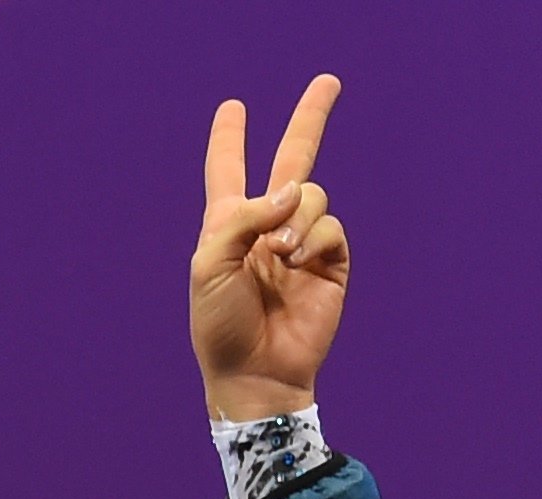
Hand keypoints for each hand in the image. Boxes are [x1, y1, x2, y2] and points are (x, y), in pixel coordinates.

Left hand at [191, 73, 345, 421]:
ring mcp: (302, 242)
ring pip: (312, 194)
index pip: (228, 170)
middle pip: (293, 158)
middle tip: (328, 82)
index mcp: (228, 225)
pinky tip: (296, 259)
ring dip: (296, 214)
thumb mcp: (210, 264)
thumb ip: (243, 216)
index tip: (232, 108)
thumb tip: (293, 190)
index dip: (229, 139)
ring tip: (279, 251)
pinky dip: (314, 235)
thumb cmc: (220, 326)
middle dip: (311, 118)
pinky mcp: (331, 262)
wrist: (256, 372)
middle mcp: (268, 226)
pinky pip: (331, 225)